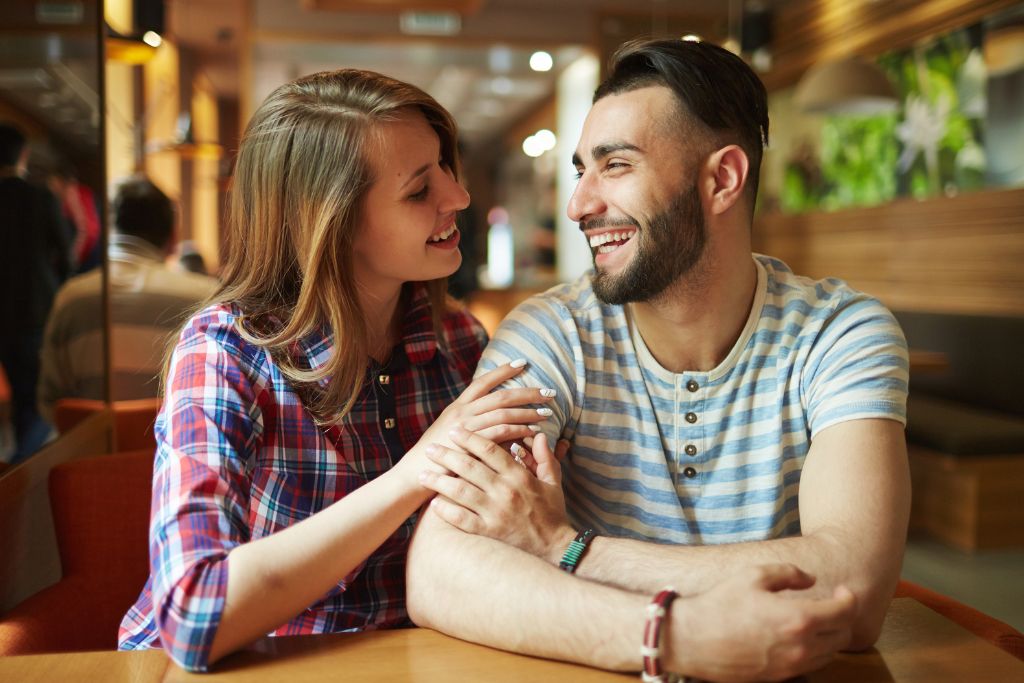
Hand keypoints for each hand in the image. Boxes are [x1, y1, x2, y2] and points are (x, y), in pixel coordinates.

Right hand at [393, 360, 553, 492]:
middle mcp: (462, 412)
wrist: (415, 476)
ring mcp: (466, 426)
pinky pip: (501, 431)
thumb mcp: (451, 434)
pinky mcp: (470, 443)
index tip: (522, 363)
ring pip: (503, 411)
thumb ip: (471, 425)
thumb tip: (497, 420)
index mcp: (457, 407)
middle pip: (500, 395)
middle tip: (549, 391)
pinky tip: (533, 431)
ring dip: (528, 411)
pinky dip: (519, 429)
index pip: (483, 382)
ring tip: (547, 412)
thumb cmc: (435, 459)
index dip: (503, 371)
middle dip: (526, 392)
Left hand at [419, 428, 573, 559]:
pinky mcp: (489, 531)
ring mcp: (495, 512)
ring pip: (460, 491)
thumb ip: (545, 457)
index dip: (470, 438)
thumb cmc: (552, 512)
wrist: (554, 548)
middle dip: (446, 455)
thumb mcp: (553, 482)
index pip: (490, 450)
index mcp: (519, 476)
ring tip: (422, 474)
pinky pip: (462, 519)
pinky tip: (433, 504)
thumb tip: (539, 435)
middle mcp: (505, 491)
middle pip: (469, 467)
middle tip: (430, 448)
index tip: (455, 431)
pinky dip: (446, 511)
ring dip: (439, 481)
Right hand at [666, 564, 856, 681]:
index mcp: (798, 619)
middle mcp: (801, 647)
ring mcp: (791, 666)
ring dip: (831, 636)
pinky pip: (811, 665)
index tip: (843, 591)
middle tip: (833, 603)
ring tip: (818, 620)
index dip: (850, 598)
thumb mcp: (753, 575)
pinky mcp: (780, 677)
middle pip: (843, 636)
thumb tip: (811, 580)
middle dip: (843, 617)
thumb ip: (789, 573)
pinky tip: (800, 637)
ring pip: (830, 654)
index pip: (844, 612)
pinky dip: (815, 651)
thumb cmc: (720, 604)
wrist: (692, 640)